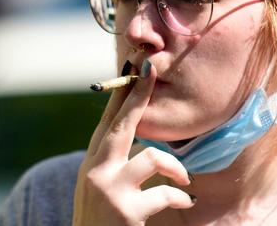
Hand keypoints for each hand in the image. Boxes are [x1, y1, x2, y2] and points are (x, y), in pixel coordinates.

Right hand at [72, 60, 194, 225]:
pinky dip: (179, 196)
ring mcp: (109, 189)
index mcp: (92, 162)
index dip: (122, 92)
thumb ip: (111, 161)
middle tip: (152, 71)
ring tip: (184, 179)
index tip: (134, 66)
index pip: (108, 120)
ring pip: (152, 157)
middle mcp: (96, 170)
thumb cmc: (100, 220)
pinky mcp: (126, 210)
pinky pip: (165, 192)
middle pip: (121, 124)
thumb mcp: (98, 185)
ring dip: (176, 167)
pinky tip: (185, 200)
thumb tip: (132, 130)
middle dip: (139, 95)